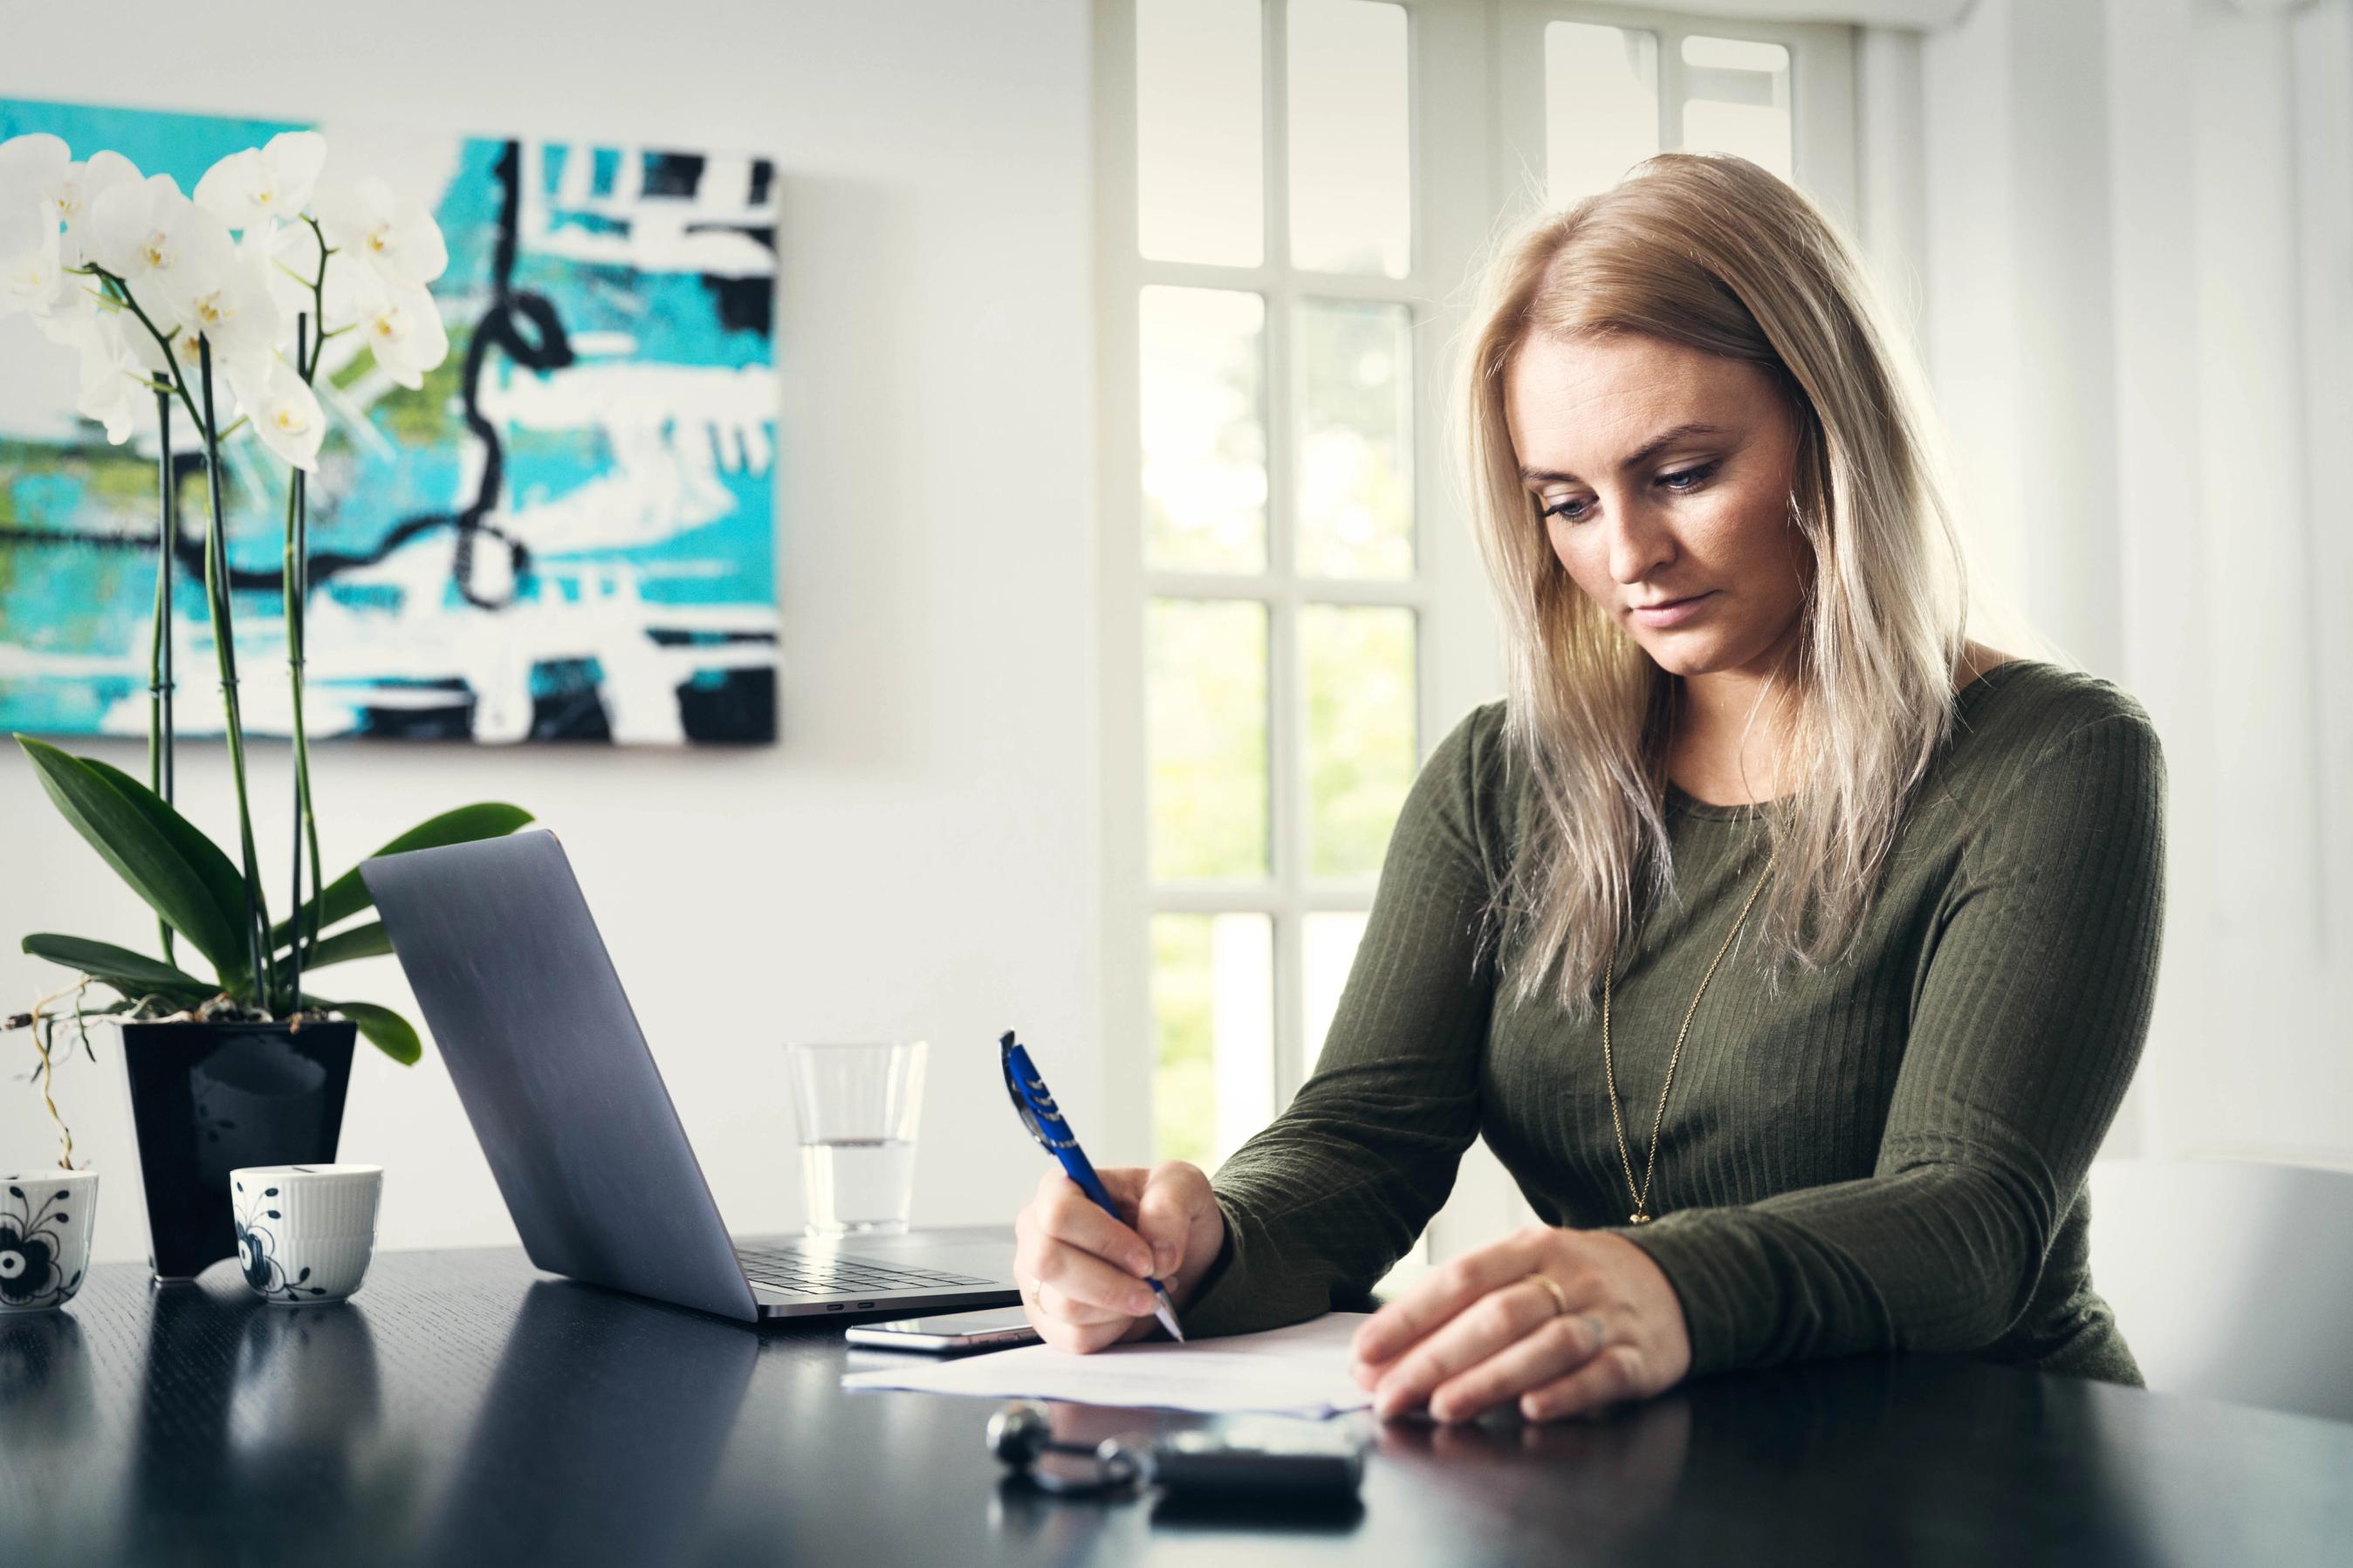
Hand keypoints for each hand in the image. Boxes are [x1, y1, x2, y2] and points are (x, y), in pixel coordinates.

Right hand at [1010, 1161, 1224, 1353]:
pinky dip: (1113, 1331)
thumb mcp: (1183, 1186)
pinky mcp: (1049, 1319)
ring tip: (1147, 1292)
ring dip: (1119, 1307)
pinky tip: (1128, 1311)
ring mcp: (1037, 1279)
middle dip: (1110, 1283)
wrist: (1174, 1253)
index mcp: (1061, 1189)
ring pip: (1065, 1305)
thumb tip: (1157, 1253)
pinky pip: (1074, 1338)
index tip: (1146, 1259)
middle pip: (1049, 1262)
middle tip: (1152, 1287)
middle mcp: (1038, 1232)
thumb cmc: (1166, 1212)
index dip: (1105, 1240)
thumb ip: (1170, 1205)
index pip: (1059, 1213)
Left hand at [1348, 1224, 1691, 1422]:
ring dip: (1491, 1379)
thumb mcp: (1523, 1274)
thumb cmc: (1575, 1285)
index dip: (1410, 1316)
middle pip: (1497, 1314)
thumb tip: (1378, 1359)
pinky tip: (1532, 1411)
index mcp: (1530, 1247)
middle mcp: (1569, 1276)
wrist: (1678, 1281)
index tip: (1365, 1352)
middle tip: (1391, 1396)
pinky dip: (1567, 1394)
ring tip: (1445, 1408)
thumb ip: (1457, 1311)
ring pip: (1546, 1345)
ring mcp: (1607, 1316)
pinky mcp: (1642, 1358)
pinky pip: (1604, 1375)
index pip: (1461, 1278)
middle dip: (1436, 1359)